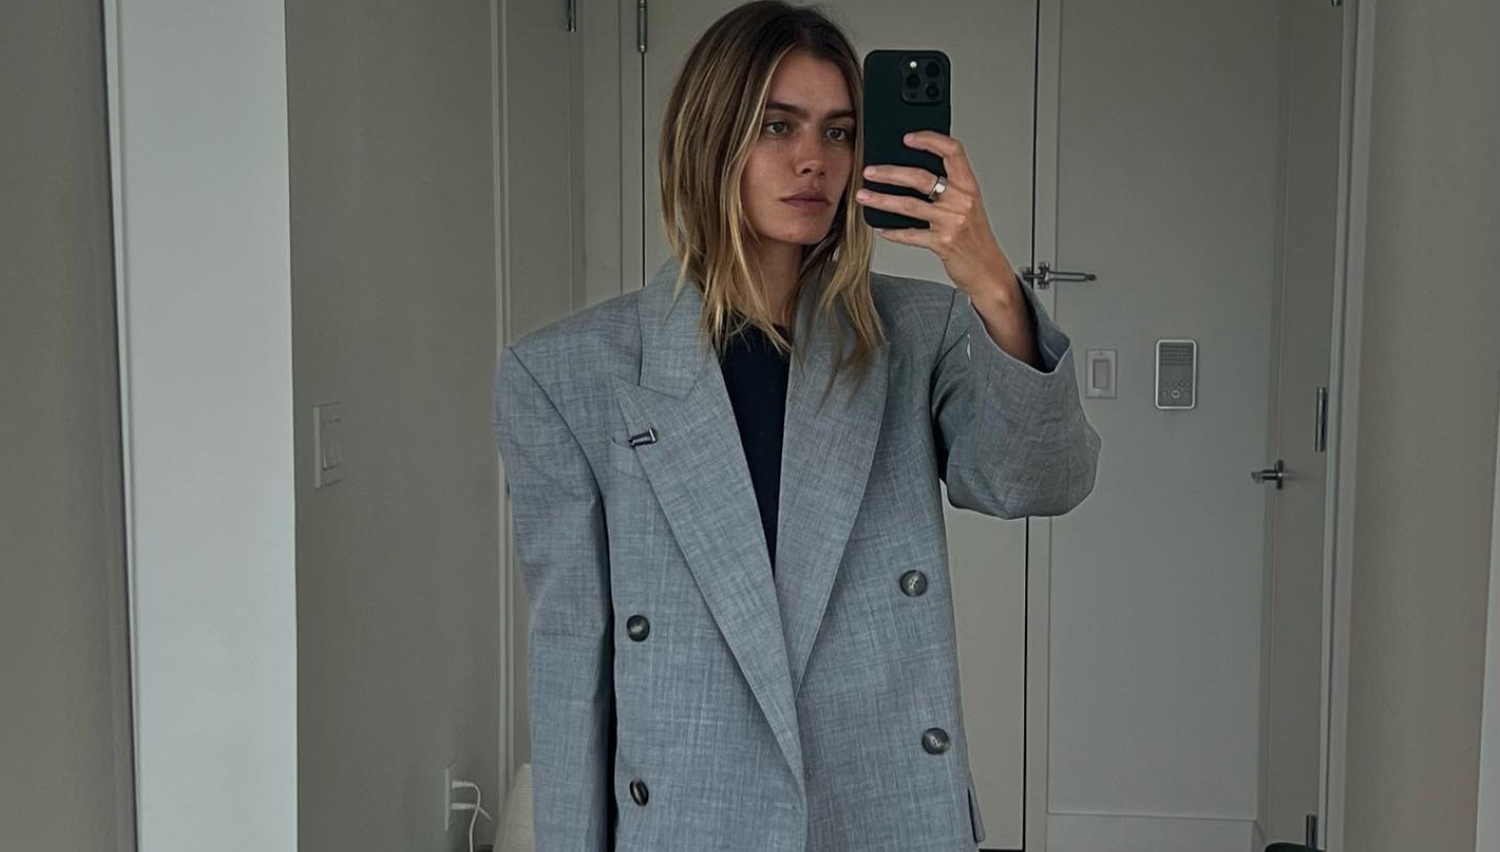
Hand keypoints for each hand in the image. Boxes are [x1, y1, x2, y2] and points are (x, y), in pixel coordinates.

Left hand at [855, 130, 1019, 299]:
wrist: (988, 270)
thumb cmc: (976, 237)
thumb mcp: (969, 205)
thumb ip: (949, 188)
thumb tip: (914, 172)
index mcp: (969, 186)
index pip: (953, 151)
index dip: (930, 140)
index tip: (908, 139)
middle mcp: (961, 201)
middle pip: (921, 177)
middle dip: (890, 172)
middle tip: (870, 171)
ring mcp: (951, 222)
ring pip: (909, 205)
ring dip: (882, 199)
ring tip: (863, 196)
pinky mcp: (942, 243)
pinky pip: (910, 234)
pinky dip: (892, 232)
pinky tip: (880, 228)